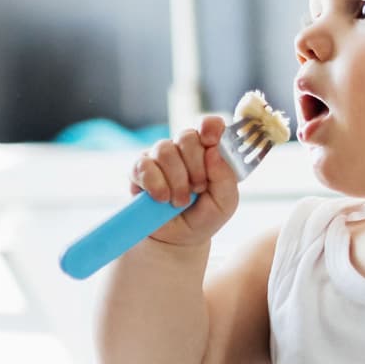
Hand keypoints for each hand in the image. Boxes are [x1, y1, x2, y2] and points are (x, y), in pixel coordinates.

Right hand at [132, 115, 239, 247]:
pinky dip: (156, 185)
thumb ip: (226, 177)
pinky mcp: (138, 169)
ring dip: (177, 181)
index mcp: (207, 151)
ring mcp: (158, 157)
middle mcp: (182, 149)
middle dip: (196, 167)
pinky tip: (161, 199)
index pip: (210, 125)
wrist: (177, 239)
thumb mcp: (225, 202)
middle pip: (187, 137)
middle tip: (198, 188)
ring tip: (180, 201)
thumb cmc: (204, 216)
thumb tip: (213, 150)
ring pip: (165, 151)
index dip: (210, 127)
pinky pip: (145, 166)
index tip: (211, 141)